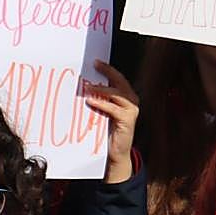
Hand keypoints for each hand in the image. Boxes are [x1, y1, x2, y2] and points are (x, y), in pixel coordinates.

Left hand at [84, 60, 139, 183]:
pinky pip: (113, 108)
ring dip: (101, 89)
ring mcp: (131, 110)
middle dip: (108, 72)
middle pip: (120, 82)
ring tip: (88, 86)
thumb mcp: (102, 112)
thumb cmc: (107, 131)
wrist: (115, 152)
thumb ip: (99, 100)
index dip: (108, 69)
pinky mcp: (127, 120)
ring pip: (117, 93)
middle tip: (95, 66)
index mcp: (126, 97)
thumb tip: (84, 86)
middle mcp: (131, 101)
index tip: (95, 62)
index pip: (118, 78)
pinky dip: (101, 104)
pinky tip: (90, 101)